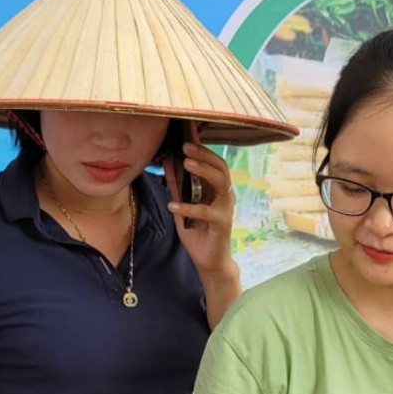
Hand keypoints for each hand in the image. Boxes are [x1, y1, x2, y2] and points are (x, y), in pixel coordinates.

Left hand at [164, 132, 236, 276]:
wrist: (209, 260)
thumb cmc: (198, 231)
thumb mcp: (182, 204)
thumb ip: (176, 184)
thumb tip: (166, 159)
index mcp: (216, 187)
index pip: (213, 161)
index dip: (202, 147)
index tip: (187, 133)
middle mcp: (224, 194)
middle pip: (220, 167)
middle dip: (203, 154)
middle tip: (185, 146)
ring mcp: (226, 208)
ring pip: (220, 183)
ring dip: (203, 172)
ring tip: (185, 163)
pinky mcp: (222, 224)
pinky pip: (207, 211)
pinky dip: (189, 207)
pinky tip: (173, 205)